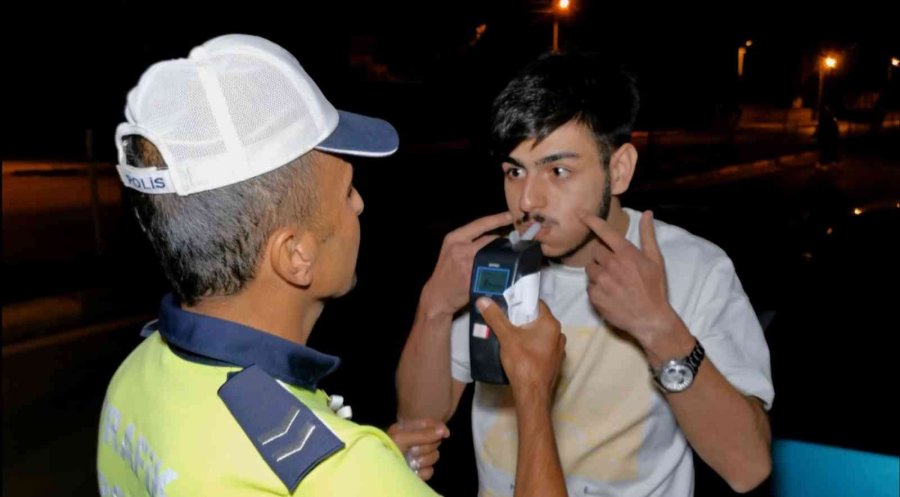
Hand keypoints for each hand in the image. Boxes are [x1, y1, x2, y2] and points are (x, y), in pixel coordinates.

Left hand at [387, 418, 448, 480]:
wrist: (377, 471)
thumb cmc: (387, 450)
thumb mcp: (401, 438)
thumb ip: (423, 434)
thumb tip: (443, 430)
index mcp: (409, 429)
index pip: (430, 424)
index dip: (439, 427)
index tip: (445, 433)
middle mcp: (414, 442)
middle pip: (435, 441)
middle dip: (425, 447)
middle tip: (413, 450)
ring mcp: (417, 457)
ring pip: (434, 456)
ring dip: (423, 460)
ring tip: (410, 462)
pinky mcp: (419, 472)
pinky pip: (430, 471)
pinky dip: (422, 472)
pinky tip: (413, 471)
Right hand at [421, 212, 512, 316]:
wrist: (436, 296)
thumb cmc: (446, 272)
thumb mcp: (452, 250)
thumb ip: (469, 242)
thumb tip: (495, 238)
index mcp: (455, 238)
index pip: (480, 224)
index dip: (498, 219)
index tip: (511, 215)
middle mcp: (460, 248)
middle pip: (490, 239)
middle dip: (503, 242)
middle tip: (514, 245)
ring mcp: (467, 263)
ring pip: (494, 254)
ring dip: (504, 256)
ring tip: (510, 259)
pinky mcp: (473, 278)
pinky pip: (492, 270)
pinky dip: (500, 270)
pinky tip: (504, 272)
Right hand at [476, 298, 564, 403]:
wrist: (532, 395)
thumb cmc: (522, 362)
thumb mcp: (506, 337)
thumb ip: (495, 317)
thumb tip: (483, 300)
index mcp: (551, 324)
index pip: (537, 304)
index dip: (522, 302)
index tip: (508, 305)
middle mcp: (559, 334)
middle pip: (538, 319)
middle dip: (522, 319)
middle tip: (505, 321)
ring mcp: (559, 349)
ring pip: (540, 334)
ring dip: (527, 333)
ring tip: (510, 336)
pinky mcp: (555, 362)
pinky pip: (542, 347)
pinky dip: (532, 346)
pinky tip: (520, 351)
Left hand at [580, 210, 680, 347]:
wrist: (650, 318)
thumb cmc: (655, 287)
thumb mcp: (655, 259)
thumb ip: (648, 235)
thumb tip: (646, 213)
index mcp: (626, 253)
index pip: (604, 232)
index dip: (591, 221)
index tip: (580, 214)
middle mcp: (611, 264)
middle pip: (595, 251)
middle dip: (602, 256)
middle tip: (615, 267)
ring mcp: (601, 281)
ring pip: (590, 268)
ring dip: (598, 272)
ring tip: (613, 282)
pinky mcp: (594, 296)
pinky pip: (589, 286)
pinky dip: (596, 288)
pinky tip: (609, 294)